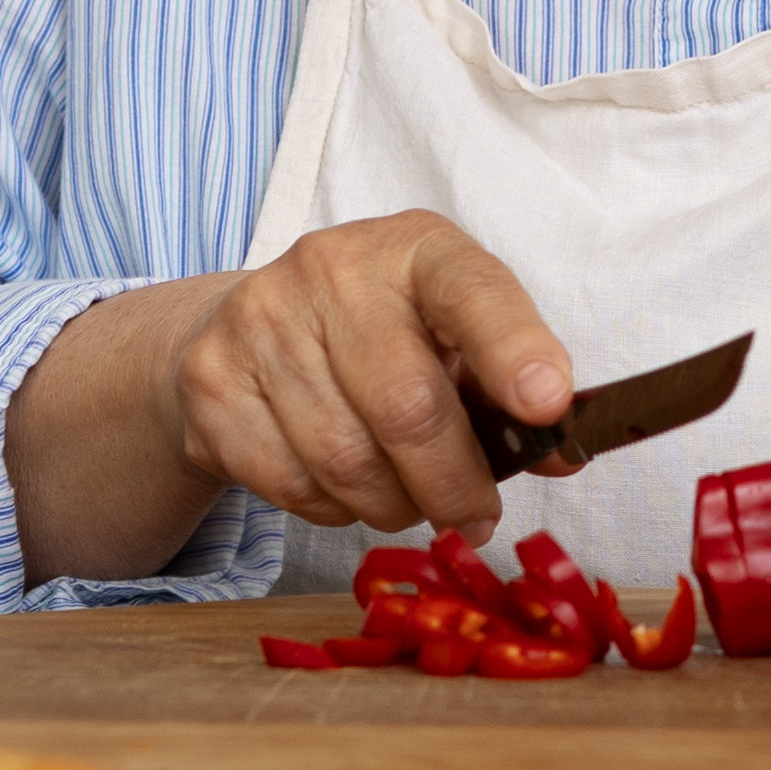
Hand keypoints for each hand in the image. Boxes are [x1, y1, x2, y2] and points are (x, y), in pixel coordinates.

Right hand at [163, 209, 575, 537]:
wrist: (250, 325)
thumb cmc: (385, 334)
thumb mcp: (458, 335)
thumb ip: (509, 389)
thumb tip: (560, 453)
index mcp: (417, 249)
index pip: (473, 292)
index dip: (514, 351)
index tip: (548, 406)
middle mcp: (331, 270)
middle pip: (407, 407)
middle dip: (454, 485)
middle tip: (476, 520)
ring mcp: (259, 322)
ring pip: (347, 461)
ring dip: (395, 505)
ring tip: (412, 501)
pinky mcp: (210, 382)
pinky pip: (290, 484)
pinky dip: (335, 509)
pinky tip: (348, 488)